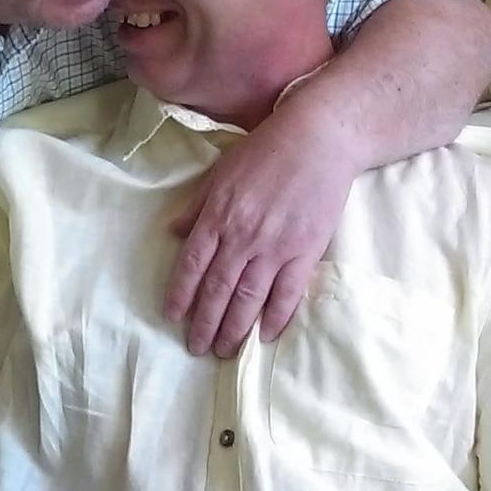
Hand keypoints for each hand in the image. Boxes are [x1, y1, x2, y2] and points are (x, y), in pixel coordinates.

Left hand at [165, 105, 354, 355]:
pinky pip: (287, 294)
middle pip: (217, 289)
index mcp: (218, 215)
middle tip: (197, 348)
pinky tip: (265, 336)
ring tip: (225, 351)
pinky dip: (275, 318)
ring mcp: (275, 246)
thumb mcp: (221, 172)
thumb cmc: (266, 150)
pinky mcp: (305, 251)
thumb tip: (173, 232)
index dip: (181, 294)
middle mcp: (242, 236)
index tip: (173, 317)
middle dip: (205, 323)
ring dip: (234, 329)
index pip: (192, 264)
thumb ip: (197, 206)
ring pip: (248, 299)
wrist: (317, 139)